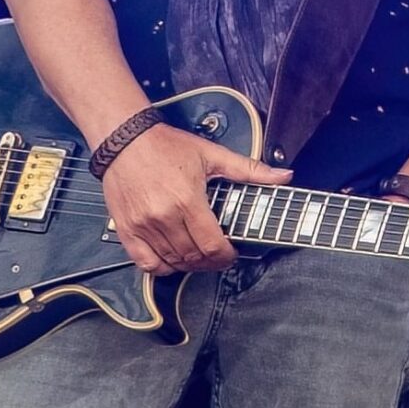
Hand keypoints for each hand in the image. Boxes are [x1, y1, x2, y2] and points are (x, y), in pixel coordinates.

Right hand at [100, 123, 290, 276]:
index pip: (212, 245)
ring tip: (200, 256)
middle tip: (219, 256)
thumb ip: (249, 170)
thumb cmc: (165, 146)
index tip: (232, 253)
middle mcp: (163, 217)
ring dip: (190, 265)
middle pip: (193, 257)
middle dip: (211, 262)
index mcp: (187, 200)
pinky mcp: (126, 229)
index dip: (227, 256)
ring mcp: (142, 226)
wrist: (125, 140)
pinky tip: (172, 260)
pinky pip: (145, 263)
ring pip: (171, 262)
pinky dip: (161, 267)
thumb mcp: (212, 154)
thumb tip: (283, 176)